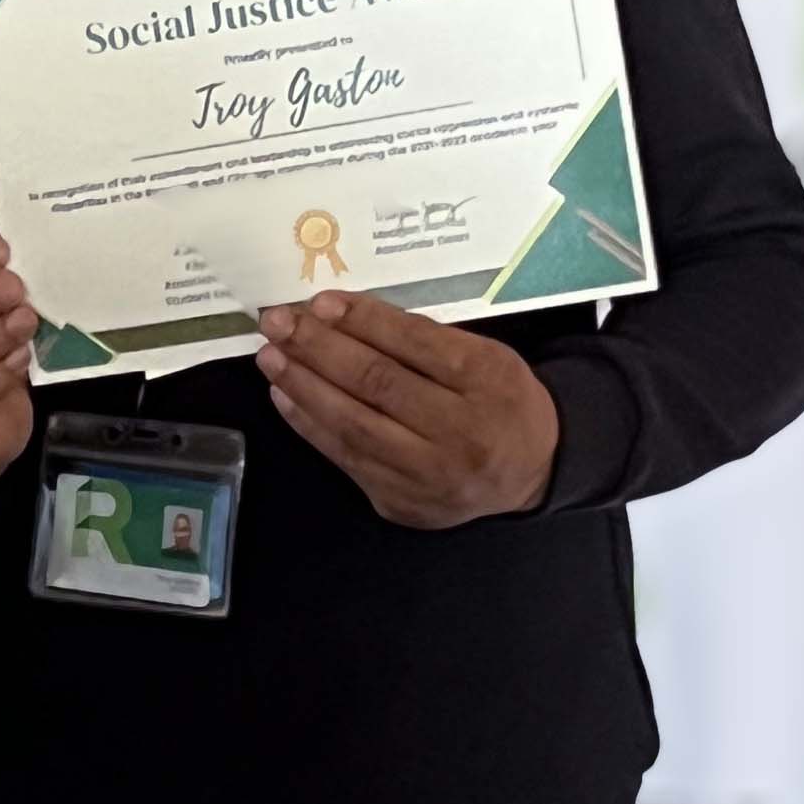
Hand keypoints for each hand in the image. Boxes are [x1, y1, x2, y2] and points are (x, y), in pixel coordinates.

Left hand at [254, 291, 560, 529]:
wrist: (532, 473)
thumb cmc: (499, 400)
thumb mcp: (484, 355)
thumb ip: (420, 337)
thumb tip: (338, 314)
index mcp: (488, 381)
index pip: (413, 344)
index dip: (361, 321)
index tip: (319, 302)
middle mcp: (460, 432)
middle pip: (377, 383)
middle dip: (318, 348)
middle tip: (278, 323)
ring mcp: (428, 475)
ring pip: (353, 424)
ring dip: (303, 386)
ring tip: (271, 356)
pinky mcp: (402, 502)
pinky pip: (346, 458)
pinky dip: (310, 425)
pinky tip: (286, 396)